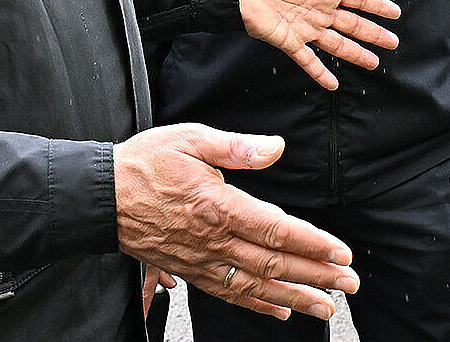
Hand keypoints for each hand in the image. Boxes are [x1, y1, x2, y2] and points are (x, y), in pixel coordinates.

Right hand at [114, 125, 359, 321]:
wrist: (100, 196)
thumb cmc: (145, 163)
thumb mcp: (191, 139)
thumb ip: (237, 147)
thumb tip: (276, 148)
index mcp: (217, 206)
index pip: (276, 231)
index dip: (313, 244)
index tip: (342, 253)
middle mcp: (212, 240)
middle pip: (273, 265)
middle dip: (316, 276)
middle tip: (349, 284)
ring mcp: (200, 260)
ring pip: (255, 286)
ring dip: (294, 297)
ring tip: (326, 306)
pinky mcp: (189, 270)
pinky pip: (228, 292)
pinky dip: (257, 305)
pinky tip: (280, 310)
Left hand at [236, 0, 401, 89]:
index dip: (377, 6)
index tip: (395, 13)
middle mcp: (319, 9)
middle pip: (353, 24)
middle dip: (373, 33)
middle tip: (393, 43)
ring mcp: (305, 27)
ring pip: (337, 44)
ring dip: (356, 54)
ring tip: (374, 63)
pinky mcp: (288, 41)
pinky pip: (308, 60)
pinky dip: (320, 73)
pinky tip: (333, 84)